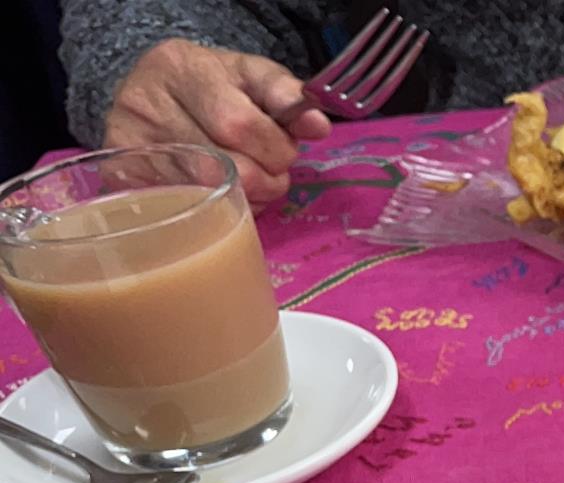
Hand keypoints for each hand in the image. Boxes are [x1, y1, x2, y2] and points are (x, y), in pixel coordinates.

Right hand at [102, 39, 332, 202]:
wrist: (152, 92)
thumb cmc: (213, 87)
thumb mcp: (251, 77)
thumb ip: (287, 96)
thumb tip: (317, 125)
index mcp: (181, 67)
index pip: (241, 123)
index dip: (275, 148)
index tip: (285, 151)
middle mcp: (144, 102)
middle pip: (224, 164)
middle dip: (265, 177)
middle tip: (272, 175)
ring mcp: (127, 142)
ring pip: (205, 193)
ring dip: (246, 198)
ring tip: (252, 184)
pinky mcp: (120, 177)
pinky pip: (183, 208)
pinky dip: (215, 209)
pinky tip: (222, 196)